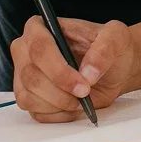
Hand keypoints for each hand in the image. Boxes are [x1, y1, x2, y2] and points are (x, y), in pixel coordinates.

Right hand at [11, 16, 134, 122]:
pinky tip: (75, 105)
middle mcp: (26, 50)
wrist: (114, 67)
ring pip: (29, 97)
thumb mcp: (116, 37)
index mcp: (42, 26)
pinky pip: (36, 113)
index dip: (58, 70)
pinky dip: (58, 114)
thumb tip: (88, 72)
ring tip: (81, 98)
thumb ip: (104, 49)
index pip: (39, 47)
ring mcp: (24, 75)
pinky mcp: (29, 98)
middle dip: (61, 91)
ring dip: (59, 104)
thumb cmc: (110, 46)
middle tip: (85, 93)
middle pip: (31, 75)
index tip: (82, 83)